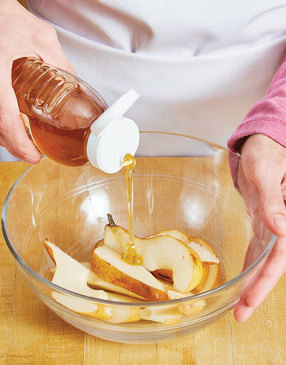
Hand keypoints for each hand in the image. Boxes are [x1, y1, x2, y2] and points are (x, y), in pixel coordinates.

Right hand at [0, 0, 74, 162]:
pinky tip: (12, 124)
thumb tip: (74, 82)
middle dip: (14, 145)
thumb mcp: (41, 37)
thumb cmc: (3, 16)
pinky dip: (1, 123)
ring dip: (6, 136)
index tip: (32, 156)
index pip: (6, 119)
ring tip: (24, 142)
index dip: (19, 143)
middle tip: (31, 154)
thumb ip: (60, 62)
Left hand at [234, 134, 285, 320]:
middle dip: (257, 291)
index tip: (249, 300)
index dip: (265, 280)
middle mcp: (281, 226)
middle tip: (240, 315)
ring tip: (240, 306)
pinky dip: (249, 266)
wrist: (261, 148)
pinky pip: (256, 250)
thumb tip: (282, 229)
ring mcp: (271, 227)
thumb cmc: (266, 155)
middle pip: (271, 265)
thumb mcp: (266, 174)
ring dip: (252, 283)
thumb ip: (274, 201)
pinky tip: (242, 280)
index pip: (279, 255)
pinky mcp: (262, 224)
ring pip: (264, 261)